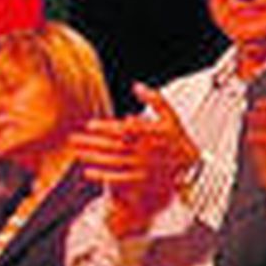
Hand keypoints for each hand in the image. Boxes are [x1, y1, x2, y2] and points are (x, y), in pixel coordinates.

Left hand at [73, 84, 198, 235]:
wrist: (191, 165)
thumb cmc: (178, 139)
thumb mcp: (171, 116)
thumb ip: (155, 100)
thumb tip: (137, 86)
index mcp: (149, 133)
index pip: (124, 129)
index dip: (105, 127)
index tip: (89, 125)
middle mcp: (144, 150)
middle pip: (113, 146)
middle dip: (92, 143)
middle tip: (73, 139)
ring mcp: (142, 166)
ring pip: (113, 162)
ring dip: (94, 158)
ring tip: (78, 153)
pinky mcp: (141, 179)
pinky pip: (119, 179)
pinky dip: (103, 177)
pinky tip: (88, 173)